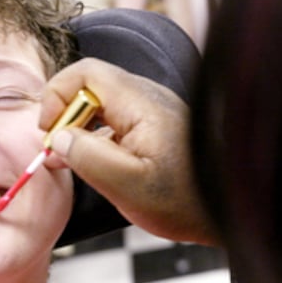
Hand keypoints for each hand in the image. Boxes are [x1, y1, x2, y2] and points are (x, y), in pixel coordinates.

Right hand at [41, 58, 219, 245]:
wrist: (231, 209)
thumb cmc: (185, 202)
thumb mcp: (127, 185)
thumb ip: (86, 157)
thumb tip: (58, 137)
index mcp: (140, 104)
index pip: (85, 73)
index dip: (57, 96)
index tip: (50, 132)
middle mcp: (147, 98)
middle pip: (90, 86)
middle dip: (65, 114)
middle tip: (56, 150)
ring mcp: (153, 111)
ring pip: (101, 104)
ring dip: (80, 128)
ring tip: (70, 160)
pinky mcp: (156, 127)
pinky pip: (116, 120)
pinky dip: (97, 137)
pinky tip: (95, 164)